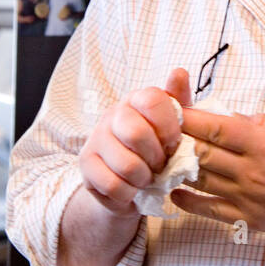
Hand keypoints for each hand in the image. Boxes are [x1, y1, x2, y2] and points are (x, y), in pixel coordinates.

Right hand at [78, 68, 191, 216]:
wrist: (128, 180)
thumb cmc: (155, 148)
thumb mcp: (174, 125)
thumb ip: (179, 101)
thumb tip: (179, 72)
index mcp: (136, 100)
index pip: (152, 100)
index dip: (169, 127)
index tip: (174, 144)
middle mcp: (113, 114)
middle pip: (136, 133)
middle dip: (156, 157)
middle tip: (161, 165)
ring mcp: (95, 138)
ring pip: (127, 165)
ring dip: (144, 179)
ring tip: (147, 178)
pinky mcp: (85, 164)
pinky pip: (112, 185)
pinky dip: (129, 194)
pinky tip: (132, 189)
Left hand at [170, 110, 264, 240]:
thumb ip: (263, 120)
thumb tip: (232, 117)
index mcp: (264, 143)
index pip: (216, 128)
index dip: (190, 118)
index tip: (172, 110)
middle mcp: (252, 171)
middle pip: (202, 154)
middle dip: (178, 141)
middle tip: (161, 133)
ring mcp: (249, 198)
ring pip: (202, 181)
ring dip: (179, 170)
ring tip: (162, 159)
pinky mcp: (249, 219)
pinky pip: (210, 210)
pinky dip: (189, 201)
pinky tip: (176, 192)